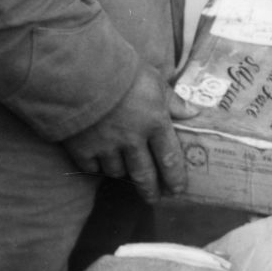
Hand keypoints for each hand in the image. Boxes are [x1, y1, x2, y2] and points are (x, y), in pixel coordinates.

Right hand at [67, 63, 187, 196]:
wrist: (79, 72)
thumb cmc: (121, 71)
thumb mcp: (153, 80)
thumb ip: (172, 100)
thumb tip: (193, 113)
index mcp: (155, 123)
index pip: (170, 158)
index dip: (175, 177)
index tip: (178, 189)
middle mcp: (133, 141)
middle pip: (145, 174)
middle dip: (151, 190)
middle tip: (154, 199)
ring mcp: (106, 147)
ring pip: (118, 172)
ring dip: (123, 174)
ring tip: (126, 174)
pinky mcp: (82, 148)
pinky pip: (92, 168)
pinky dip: (97, 167)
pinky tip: (99, 164)